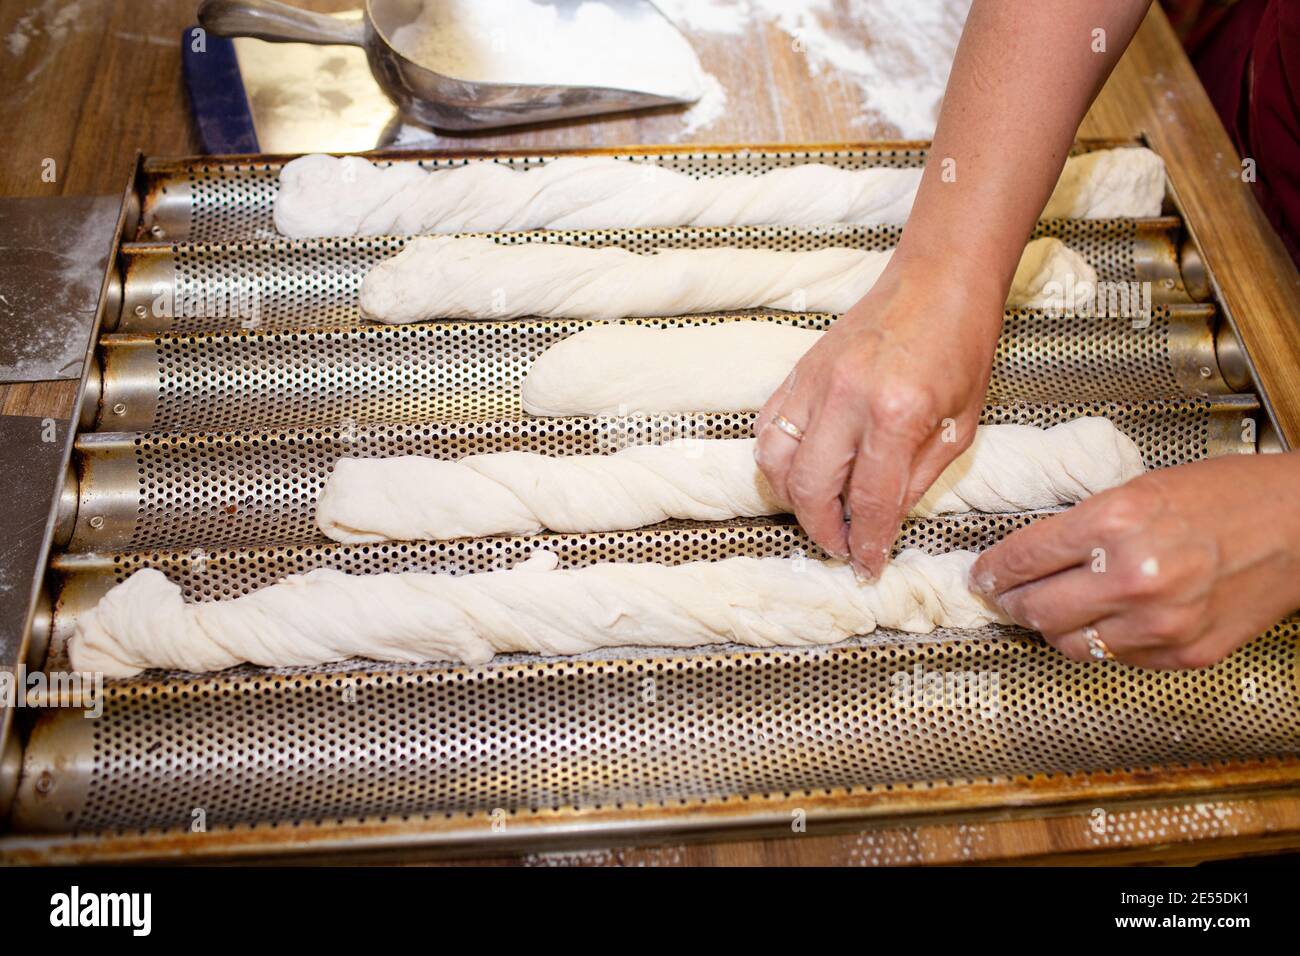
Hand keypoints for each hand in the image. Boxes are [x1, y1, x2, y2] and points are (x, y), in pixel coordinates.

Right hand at [753, 253, 1006, 578]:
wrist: (938, 281)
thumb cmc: (960, 348)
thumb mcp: (960, 426)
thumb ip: (916, 479)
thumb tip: (881, 522)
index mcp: (897, 413)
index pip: (870, 500)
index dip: (867, 542)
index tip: (866, 565)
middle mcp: (846, 398)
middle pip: (811, 489)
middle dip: (822, 531)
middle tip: (840, 547)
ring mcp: (815, 382)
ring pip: (774, 461)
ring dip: (791, 499)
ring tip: (818, 512)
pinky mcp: (798, 371)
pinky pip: (767, 428)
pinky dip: (775, 459)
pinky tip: (801, 472)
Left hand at [971, 453, 1299, 668]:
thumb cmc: (1225, 496)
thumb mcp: (1139, 489)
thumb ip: (1083, 526)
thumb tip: (1030, 557)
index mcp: (1114, 522)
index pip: (1023, 558)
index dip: (992, 571)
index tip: (981, 577)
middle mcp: (1133, 576)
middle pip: (1037, 609)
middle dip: (1014, 603)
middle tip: (1008, 596)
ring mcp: (1160, 622)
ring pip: (1071, 643)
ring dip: (1055, 628)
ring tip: (1056, 609)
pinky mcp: (1184, 651)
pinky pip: (1118, 657)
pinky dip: (1104, 640)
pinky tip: (1109, 619)